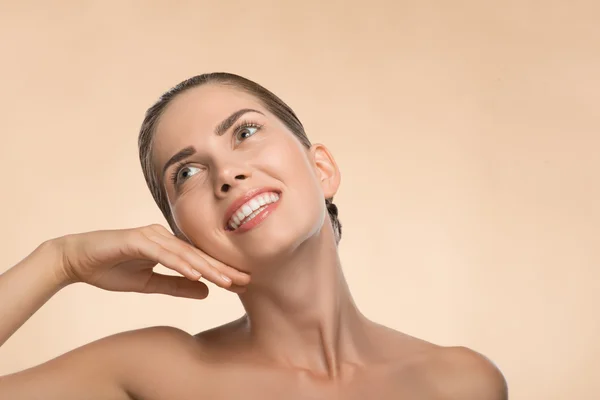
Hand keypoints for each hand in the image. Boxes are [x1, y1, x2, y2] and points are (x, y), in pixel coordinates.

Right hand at [52, 224, 248, 298]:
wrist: (76, 260)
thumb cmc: (111, 269)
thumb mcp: (148, 284)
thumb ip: (175, 285)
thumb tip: (206, 291)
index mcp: (167, 245)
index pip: (200, 260)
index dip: (221, 271)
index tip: (243, 283)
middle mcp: (163, 236)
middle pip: (198, 254)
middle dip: (223, 268)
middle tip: (247, 280)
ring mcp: (150, 235)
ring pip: (184, 253)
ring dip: (206, 266)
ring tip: (227, 281)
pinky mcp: (135, 239)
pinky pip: (161, 252)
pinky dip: (179, 263)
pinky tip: (195, 273)